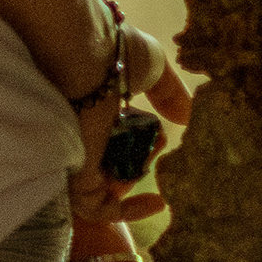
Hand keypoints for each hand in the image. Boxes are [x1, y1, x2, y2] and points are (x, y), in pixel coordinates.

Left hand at [69, 28, 195, 229]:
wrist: (87, 51)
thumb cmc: (113, 50)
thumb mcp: (151, 68)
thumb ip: (167, 93)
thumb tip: (187, 116)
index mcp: (91, 111)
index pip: (110, 140)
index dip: (138, 145)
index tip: (162, 142)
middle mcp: (79, 134)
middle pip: (110, 164)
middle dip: (141, 160)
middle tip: (159, 140)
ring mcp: (75, 153)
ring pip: (106, 186)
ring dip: (139, 178)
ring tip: (155, 149)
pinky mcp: (75, 170)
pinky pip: (95, 206)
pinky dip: (123, 211)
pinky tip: (157, 202)